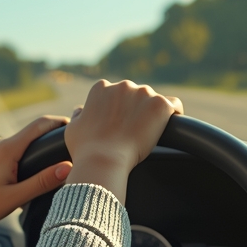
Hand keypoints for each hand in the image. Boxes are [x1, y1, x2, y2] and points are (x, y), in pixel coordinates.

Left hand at [0, 115, 73, 246]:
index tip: (76, 126)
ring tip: (55, 156)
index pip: (39, 125)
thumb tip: (67, 168)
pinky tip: (31, 168)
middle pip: (31, 132)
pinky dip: (24, 154)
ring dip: (37, 146)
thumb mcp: (14, 198)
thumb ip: (42, 182)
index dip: (59, 122)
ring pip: (20, 142)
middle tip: (71, 143)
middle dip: (51, 135)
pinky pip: (10, 150)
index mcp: (6, 149)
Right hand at [64, 80, 182, 203]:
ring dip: (152, 113)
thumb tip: (80, 111)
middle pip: (136, 95)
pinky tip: (169, 127)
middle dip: (136, 110)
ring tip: (149, 134)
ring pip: (154, 100)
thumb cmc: (85, 149)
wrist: (103, 160)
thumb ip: (78, 116)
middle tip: (135, 132)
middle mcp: (122, 86)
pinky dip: (174, 115)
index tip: (121, 124)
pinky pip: (174, 105)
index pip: (116, 93)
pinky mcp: (160, 105)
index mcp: (101, 88)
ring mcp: (143, 93)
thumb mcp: (73, 129)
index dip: (120, 109)